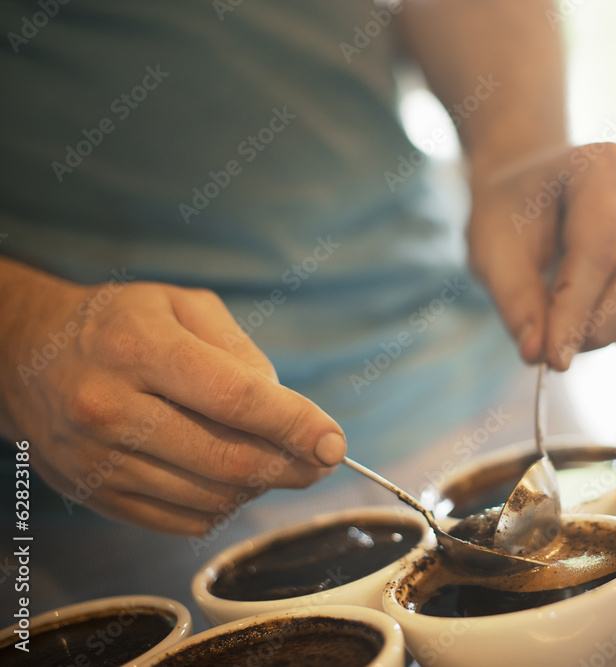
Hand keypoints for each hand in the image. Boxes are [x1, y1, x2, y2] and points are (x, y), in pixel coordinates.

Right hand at [11, 279, 344, 534]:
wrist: (27, 355)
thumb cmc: (121, 323)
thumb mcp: (182, 306)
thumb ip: (240, 351)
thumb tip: (283, 408)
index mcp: (137, 349)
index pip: (234, 399)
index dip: (295, 425)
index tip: (334, 441)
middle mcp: (110, 408)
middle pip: (226, 459)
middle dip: (291, 466)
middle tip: (321, 461)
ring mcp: (98, 460)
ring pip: (209, 496)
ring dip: (259, 486)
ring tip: (275, 462)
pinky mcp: (94, 495)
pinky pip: (181, 520)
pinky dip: (223, 505)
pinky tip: (232, 478)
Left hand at [467, 142, 615, 370]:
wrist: (533, 193)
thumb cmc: (511, 215)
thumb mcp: (491, 249)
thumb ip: (513, 299)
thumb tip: (538, 354)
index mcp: (600, 167)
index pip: (600, 248)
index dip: (578, 310)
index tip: (555, 358)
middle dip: (607, 324)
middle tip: (563, 346)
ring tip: (582, 327)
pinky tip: (614, 322)